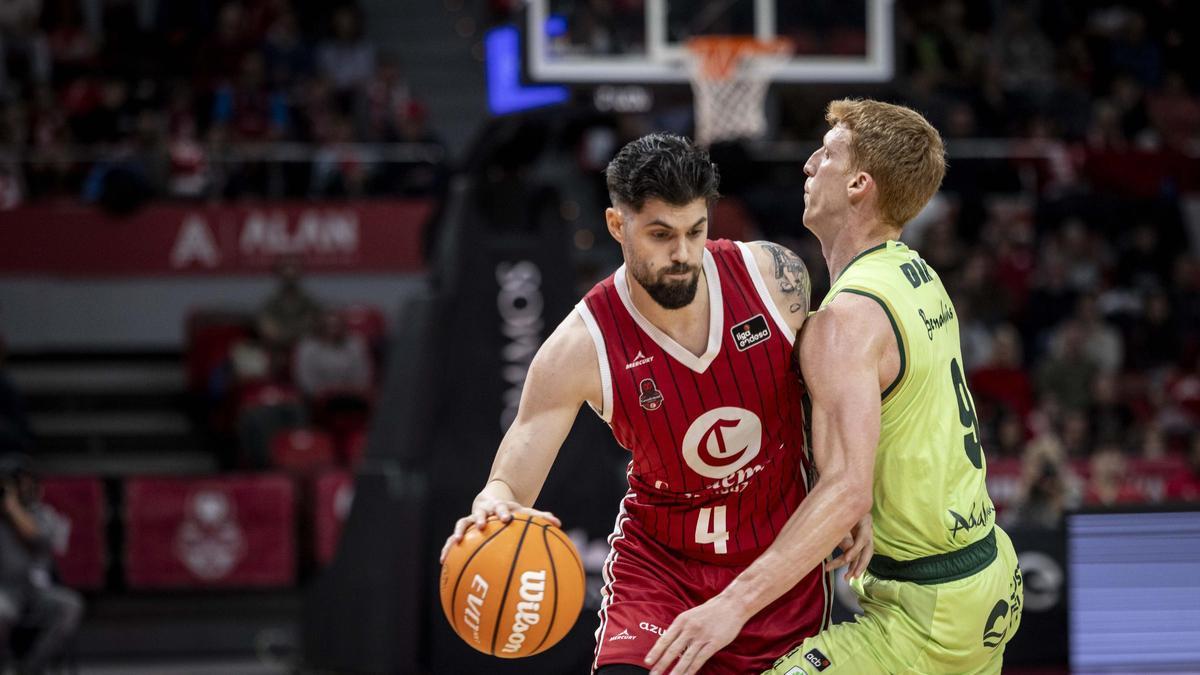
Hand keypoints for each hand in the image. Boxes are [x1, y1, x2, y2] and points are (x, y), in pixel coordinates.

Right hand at [439, 493, 559, 563]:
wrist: (489, 499)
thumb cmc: (511, 511)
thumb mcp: (524, 513)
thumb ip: (540, 518)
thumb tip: (559, 523)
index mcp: (500, 508)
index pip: (502, 508)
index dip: (503, 512)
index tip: (507, 518)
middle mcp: (484, 512)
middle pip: (480, 513)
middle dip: (480, 519)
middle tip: (482, 526)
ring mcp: (471, 520)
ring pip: (462, 524)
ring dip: (459, 532)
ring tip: (455, 542)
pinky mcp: (462, 529)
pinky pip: (453, 538)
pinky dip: (448, 548)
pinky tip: (443, 560)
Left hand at [644, 595, 747, 674]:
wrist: (731, 604)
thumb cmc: (710, 610)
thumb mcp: (690, 615)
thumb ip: (680, 628)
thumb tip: (668, 642)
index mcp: (681, 620)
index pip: (665, 639)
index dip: (655, 652)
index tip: (647, 662)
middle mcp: (689, 629)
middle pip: (672, 650)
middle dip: (662, 664)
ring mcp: (701, 637)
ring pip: (685, 658)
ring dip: (676, 671)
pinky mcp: (713, 643)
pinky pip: (700, 659)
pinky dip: (692, 670)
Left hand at [825, 512, 872, 578]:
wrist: (847, 500)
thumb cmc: (842, 507)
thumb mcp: (841, 516)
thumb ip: (843, 532)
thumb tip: (845, 551)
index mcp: (864, 521)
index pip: (862, 539)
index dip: (855, 550)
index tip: (847, 559)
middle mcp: (868, 530)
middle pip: (868, 550)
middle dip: (860, 565)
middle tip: (852, 576)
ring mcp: (866, 536)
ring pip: (865, 555)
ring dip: (857, 567)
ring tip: (847, 578)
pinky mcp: (861, 541)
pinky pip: (860, 554)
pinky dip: (854, 564)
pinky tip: (848, 573)